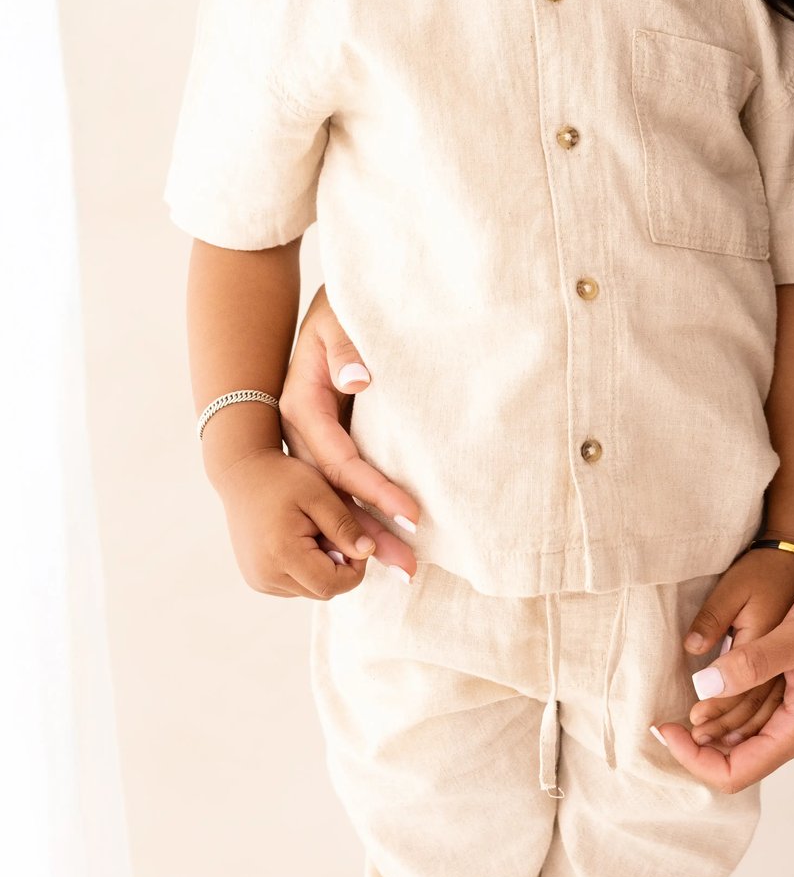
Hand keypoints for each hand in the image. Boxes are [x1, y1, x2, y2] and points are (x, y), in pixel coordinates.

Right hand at [214, 446, 385, 599]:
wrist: (243, 474)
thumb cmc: (284, 479)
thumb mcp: (320, 495)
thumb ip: (344, 526)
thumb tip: (367, 552)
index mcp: (282, 555)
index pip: (332, 584)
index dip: (355, 568)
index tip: (358, 540)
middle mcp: (266, 576)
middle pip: (323, 591)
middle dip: (340, 566)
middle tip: (334, 531)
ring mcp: (259, 581)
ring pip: (310, 589)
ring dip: (323, 567)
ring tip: (314, 532)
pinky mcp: (257, 580)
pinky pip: (295, 585)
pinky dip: (306, 568)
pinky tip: (299, 540)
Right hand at [279, 286, 420, 577]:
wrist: (319, 307)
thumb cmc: (336, 309)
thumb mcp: (337, 319)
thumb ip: (347, 347)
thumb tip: (359, 382)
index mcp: (300, 405)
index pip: (341, 459)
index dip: (376, 488)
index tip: (412, 513)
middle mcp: (298, 431)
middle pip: (333, 494)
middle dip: (370, 532)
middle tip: (409, 567)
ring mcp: (307, 442)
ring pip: (334, 500)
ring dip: (366, 536)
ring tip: (402, 569)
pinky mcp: (323, 444)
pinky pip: (338, 490)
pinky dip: (360, 517)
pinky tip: (381, 544)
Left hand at [678, 548, 793, 747]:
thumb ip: (751, 663)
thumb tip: (703, 687)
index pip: (735, 772)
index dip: (694, 759)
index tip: (665, 729)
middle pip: (737, 763)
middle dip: (697, 749)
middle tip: (661, 720)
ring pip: (744, 744)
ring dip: (711, 731)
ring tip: (677, 707)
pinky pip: (755, 722)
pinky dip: (728, 714)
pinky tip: (707, 694)